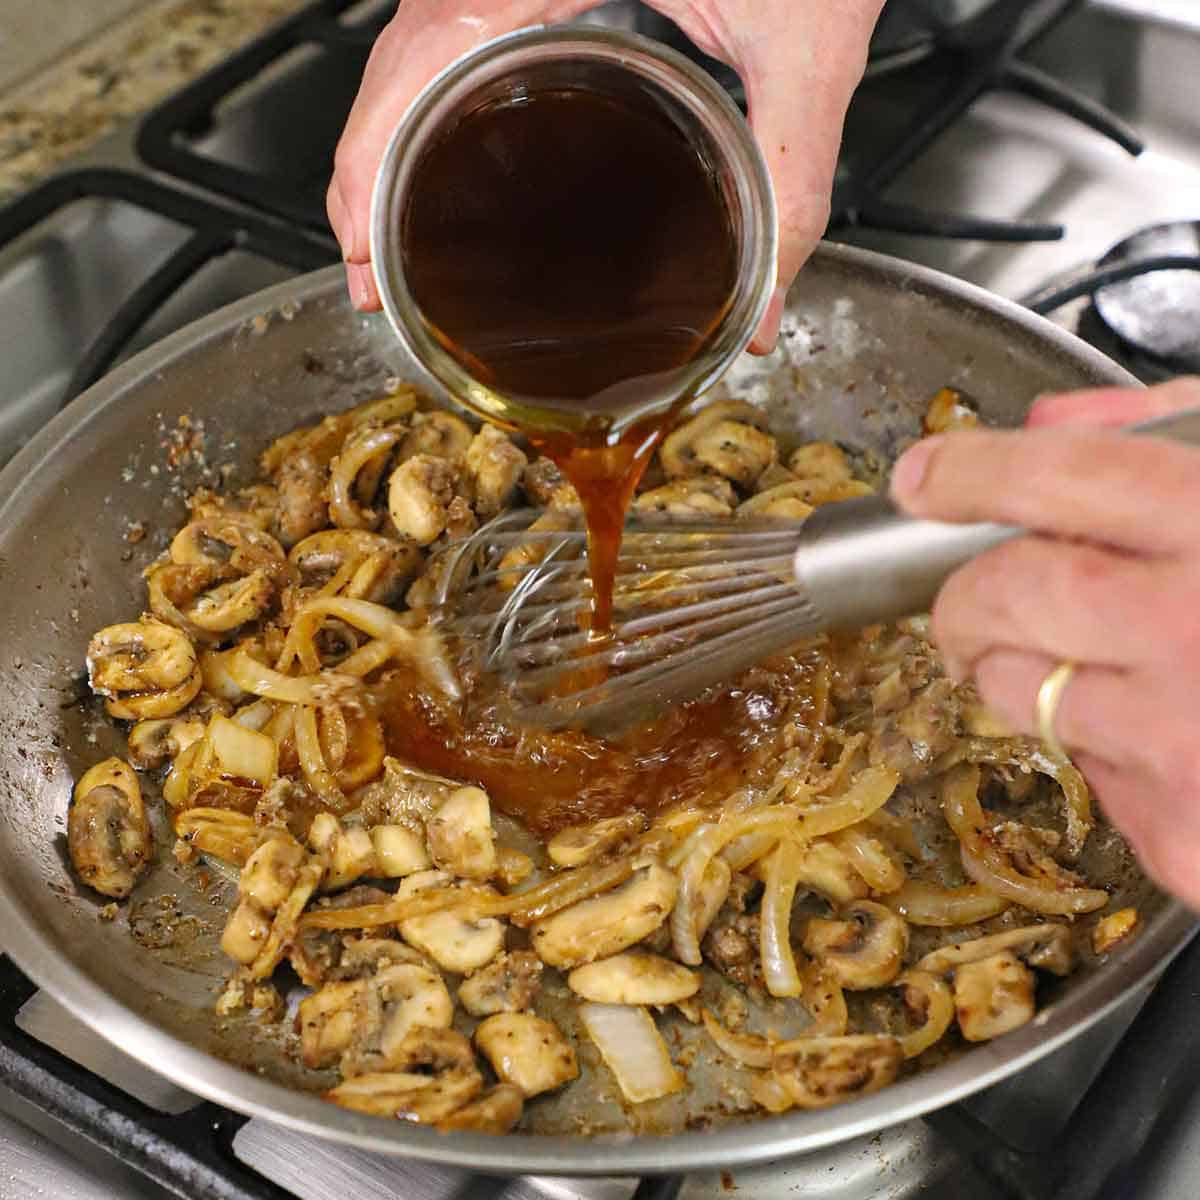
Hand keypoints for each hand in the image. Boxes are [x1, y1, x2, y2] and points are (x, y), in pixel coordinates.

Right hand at [327, 0, 883, 351]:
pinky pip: (449, 36)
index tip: (364, 253)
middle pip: (395, 61)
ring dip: (386, 143)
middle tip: (368, 275)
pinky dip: (424, 107)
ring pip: (410, 49)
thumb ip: (791, 176)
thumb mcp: (806, 44)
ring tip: (384, 235)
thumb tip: (760, 309)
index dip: (370, 161)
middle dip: (364, 174)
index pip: (421, 54)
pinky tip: (436, 162)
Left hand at [890, 377, 1199, 908]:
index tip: (924, 479)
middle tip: (975, 600)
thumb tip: (1052, 431)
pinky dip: (1095, 741)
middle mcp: (1198, 635)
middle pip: (1004, 596)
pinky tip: (1170, 727)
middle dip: (967, 595)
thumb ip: (1167, 440)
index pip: (1063, 478)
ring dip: (1020, 669)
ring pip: (1013, 690)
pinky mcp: (1179, 836)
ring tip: (1100, 661)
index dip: (973, 473)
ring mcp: (1184, 745)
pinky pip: (1079, 767)